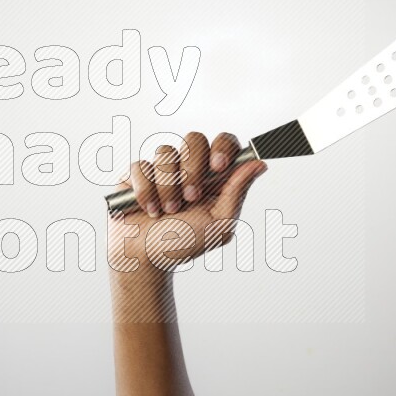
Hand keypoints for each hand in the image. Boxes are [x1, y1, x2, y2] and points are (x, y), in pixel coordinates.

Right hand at [109, 132, 266, 296]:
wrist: (145, 257)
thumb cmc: (184, 243)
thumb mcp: (219, 225)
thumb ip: (237, 192)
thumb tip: (260, 164)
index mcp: (213, 175)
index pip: (224, 142)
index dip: (222, 147)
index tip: (218, 167)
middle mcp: (187, 166)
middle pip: (194, 138)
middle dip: (192, 169)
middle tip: (190, 197)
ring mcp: (160, 168)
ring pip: (165, 152)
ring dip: (167, 187)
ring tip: (167, 211)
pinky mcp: (136, 173)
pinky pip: (141, 166)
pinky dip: (146, 191)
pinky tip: (149, 209)